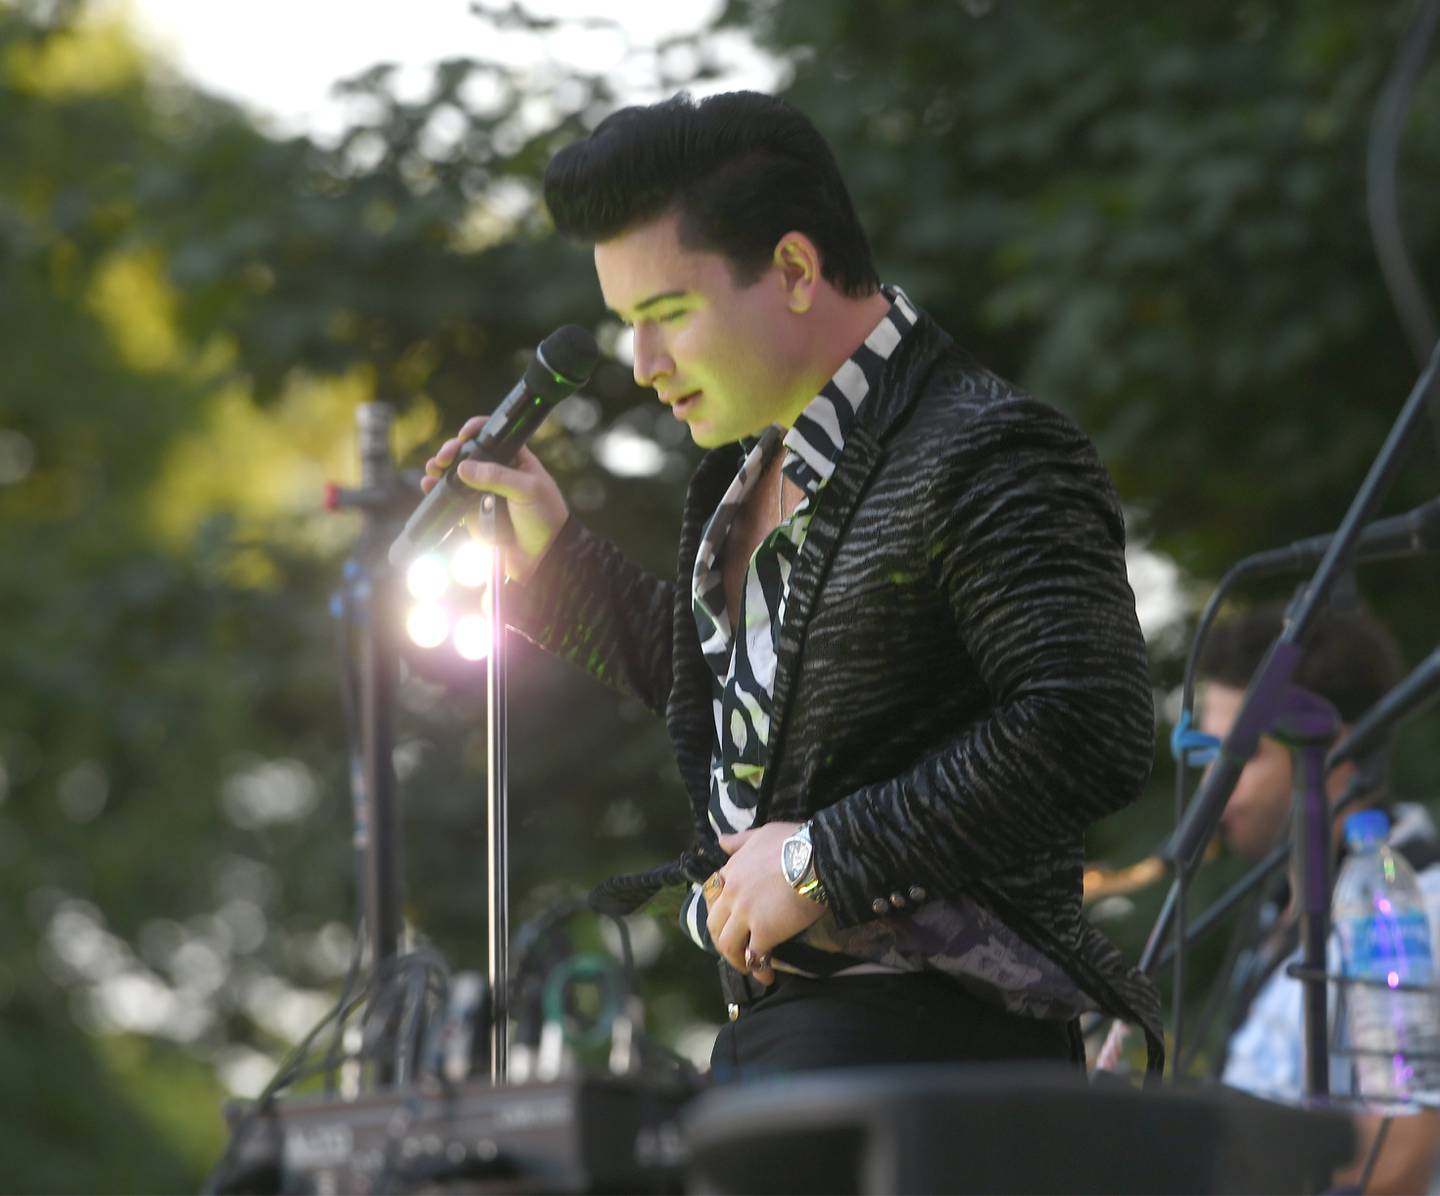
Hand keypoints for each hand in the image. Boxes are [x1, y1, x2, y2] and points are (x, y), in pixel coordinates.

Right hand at [422, 416, 569, 584]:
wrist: (542, 556)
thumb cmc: (544, 517)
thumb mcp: (527, 491)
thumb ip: (497, 477)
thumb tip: (463, 467)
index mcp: (515, 459)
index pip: (493, 435)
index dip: (476, 429)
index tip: (464, 435)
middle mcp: (497, 471)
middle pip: (468, 452)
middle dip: (452, 450)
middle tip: (444, 457)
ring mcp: (482, 491)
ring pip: (455, 473)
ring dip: (440, 468)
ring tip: (433, 469)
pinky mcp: (471, 511)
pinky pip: (450, 497)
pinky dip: (437, 490)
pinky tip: (428, 486)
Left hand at [706, 821, 825, 985]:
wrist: (817, 857)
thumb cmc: (795, 842)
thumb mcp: (763, 833)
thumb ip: (741, 841)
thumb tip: (721, 841)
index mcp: (731, 870)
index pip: (712, 894)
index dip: (718, 911)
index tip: (727, 921)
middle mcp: (732, 893)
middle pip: (715, 923)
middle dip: (722, 939)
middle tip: (735, 949)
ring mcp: (745, 914)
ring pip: (728, 944)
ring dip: (735, 959)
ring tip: (749, 967)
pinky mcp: (763, 932)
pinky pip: (754, 956)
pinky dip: (759, 969)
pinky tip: (767, 976)